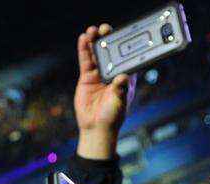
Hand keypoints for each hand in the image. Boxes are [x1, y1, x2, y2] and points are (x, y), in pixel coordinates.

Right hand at [74, 24, 135, 159]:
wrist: (95, 128)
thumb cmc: (112, 117)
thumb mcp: (119, 102)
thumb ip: (120, 89)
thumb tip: (123, 77)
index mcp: (125, 77)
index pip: (125, 58)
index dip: (124, 46)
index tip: (121, 34)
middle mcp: (112, 73)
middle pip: (110, 52)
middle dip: (107, 39)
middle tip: (106, 29)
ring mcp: (99, 74)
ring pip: (96, 54)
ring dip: (94, 41)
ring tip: (92, 30)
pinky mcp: (87, 77)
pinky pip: (85, 61)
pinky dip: (84, 50)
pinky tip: (83, 39)